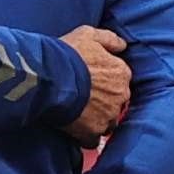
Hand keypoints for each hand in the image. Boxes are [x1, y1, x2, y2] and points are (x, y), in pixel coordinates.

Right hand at [65, 24, 130, 140]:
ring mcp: (108, 116)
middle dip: (103, 102)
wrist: (50, 78)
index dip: (105, 82)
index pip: (120, 80)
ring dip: (96, 119)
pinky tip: (73, 129)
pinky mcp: (92, 132)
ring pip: (107, 122)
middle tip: (83, 98)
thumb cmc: (68, 54)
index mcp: (121, 72)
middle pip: (116, 102)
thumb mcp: (88, 34)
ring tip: (78, 114)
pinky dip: (84, 136)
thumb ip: (109, 39)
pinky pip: (92, 139)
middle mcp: (120, 95)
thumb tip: (123, 46)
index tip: (92, 82)